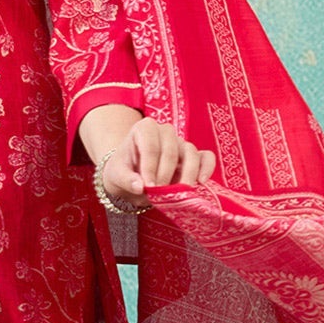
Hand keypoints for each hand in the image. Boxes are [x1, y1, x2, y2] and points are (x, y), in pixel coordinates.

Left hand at [100, 118, 215, 208]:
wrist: (132, 178)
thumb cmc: (124, 172)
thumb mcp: (116, 176)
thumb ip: (126, 180)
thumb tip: (139, 186)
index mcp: (144, 129)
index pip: (150, 145)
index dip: (150, 166)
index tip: (148, 186)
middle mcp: (165, 132)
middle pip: (171, 149)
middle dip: (165, 174)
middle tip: (159, 193)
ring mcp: (181, 143)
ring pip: (190, 152)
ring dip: (186, 174)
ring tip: (180, 192)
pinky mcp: (194, 156)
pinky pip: (206, 157)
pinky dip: (207, 168)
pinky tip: (202, 182)